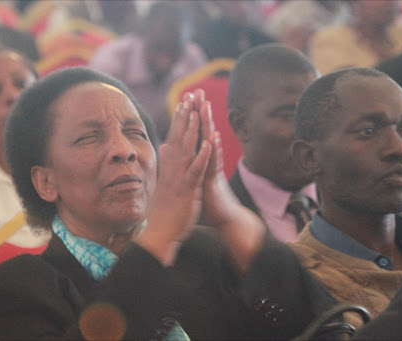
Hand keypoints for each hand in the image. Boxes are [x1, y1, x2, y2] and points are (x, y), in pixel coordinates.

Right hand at [136, 93, 211, 265]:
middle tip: (189, 97)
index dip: (179, 120)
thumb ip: (166, 164)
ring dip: (192, 131)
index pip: (174, 138)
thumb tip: (165, 149)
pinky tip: (208, 144)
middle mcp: (172, 169)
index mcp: (169, 167)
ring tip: (197, 112)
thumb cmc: (162, 209)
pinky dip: (202, 157)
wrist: (158, 232)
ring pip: (186, 151)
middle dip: (185, 117)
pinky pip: (196, 171)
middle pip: (178, 138)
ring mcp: (179, 179)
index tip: (183, 102)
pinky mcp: (187, 190)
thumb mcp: (164, 183)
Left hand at [196, 89, 265, 272]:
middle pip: (202, 132)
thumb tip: (178, 151)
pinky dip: (213, 150)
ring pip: (210, 143)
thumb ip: (187, 164)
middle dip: (199, 112)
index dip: (189, 117)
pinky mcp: (214, 180)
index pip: (193, 134)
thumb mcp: (194, 179)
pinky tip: (212, 137)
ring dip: (207, 125)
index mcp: (199, 159)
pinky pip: (214, 163)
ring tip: (205, 106)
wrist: (224, 218)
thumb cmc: (209, 199)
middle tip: (197, 92)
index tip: (184, 99)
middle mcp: (207, 160)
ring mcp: (212, 168)